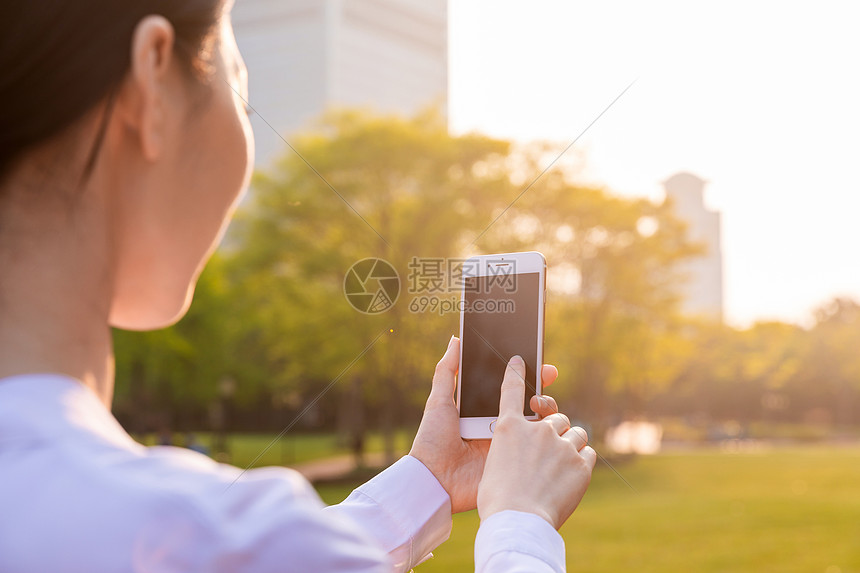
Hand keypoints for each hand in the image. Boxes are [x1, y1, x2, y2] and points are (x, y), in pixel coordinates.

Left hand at [409, 336, 559, 513]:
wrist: (434, 480)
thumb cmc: (432, 441)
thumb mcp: (438, 402)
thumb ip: (447, 371)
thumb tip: (456, 339)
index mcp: (481, 410)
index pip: (508, 387)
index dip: (524, 373)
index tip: (536, 359)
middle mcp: (497, 425)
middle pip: (526, 402)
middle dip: (540, 386)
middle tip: (548, 373)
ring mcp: (507, 444)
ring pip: (536, 423)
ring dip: (546, 409)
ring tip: (542, 400)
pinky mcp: (514, 462)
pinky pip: (534, 448)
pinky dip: (546, 437)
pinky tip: (550, 425)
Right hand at [477, 355, 596, 529]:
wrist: (518, 521)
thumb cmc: (498, 500)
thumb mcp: (493, 467)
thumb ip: (512, 452)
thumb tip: (526, 455)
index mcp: (508, 428)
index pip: (512, 391)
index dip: (516, 373)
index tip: (519, 361)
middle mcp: (537, 430)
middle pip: (556, 417)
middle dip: (556, 430)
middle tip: (551, 450)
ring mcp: (561, 445)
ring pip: (576, 433)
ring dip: (571, 444)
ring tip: (563, 465)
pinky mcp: (581, 463)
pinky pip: (588, 454)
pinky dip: (582, 462)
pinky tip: (572, 478)